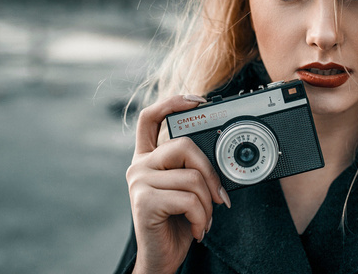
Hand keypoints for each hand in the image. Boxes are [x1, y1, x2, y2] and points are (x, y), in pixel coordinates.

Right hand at [126, 95, 230, 273]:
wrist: (162, 258)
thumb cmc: (177, 222)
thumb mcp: (186, 188)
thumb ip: (191, 167)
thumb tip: (219, 155)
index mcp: (147, 157)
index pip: (151, 117)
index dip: (172, 102)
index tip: (197, 100)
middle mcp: (138, 165)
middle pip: (183, 144)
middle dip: (210, 172)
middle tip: (218, 196)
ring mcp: (139, 181)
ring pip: (191, 176)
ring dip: (207, 203)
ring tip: (203, 219)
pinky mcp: (144, 201)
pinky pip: (188, 199)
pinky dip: (201, 217)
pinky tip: (196, 229)